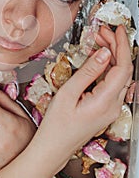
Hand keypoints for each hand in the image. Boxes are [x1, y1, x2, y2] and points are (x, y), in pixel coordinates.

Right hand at [28, 25, 132, 174]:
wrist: (53, 148)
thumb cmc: (56, 125)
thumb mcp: (68, 93)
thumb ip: (88, 71)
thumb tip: (104, 53)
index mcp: (106, 101)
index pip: (123, 68)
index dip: (121, 46)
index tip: (116, 30)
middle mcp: (113, 105)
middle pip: (123, 70)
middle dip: (116, 47)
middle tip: (102, 31)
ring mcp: (111, 108)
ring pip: (119, 76)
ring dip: (112, 56)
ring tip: (98, 40)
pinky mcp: (106, 108)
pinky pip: (112, 83)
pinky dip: (107, 67)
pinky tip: (98, 58)